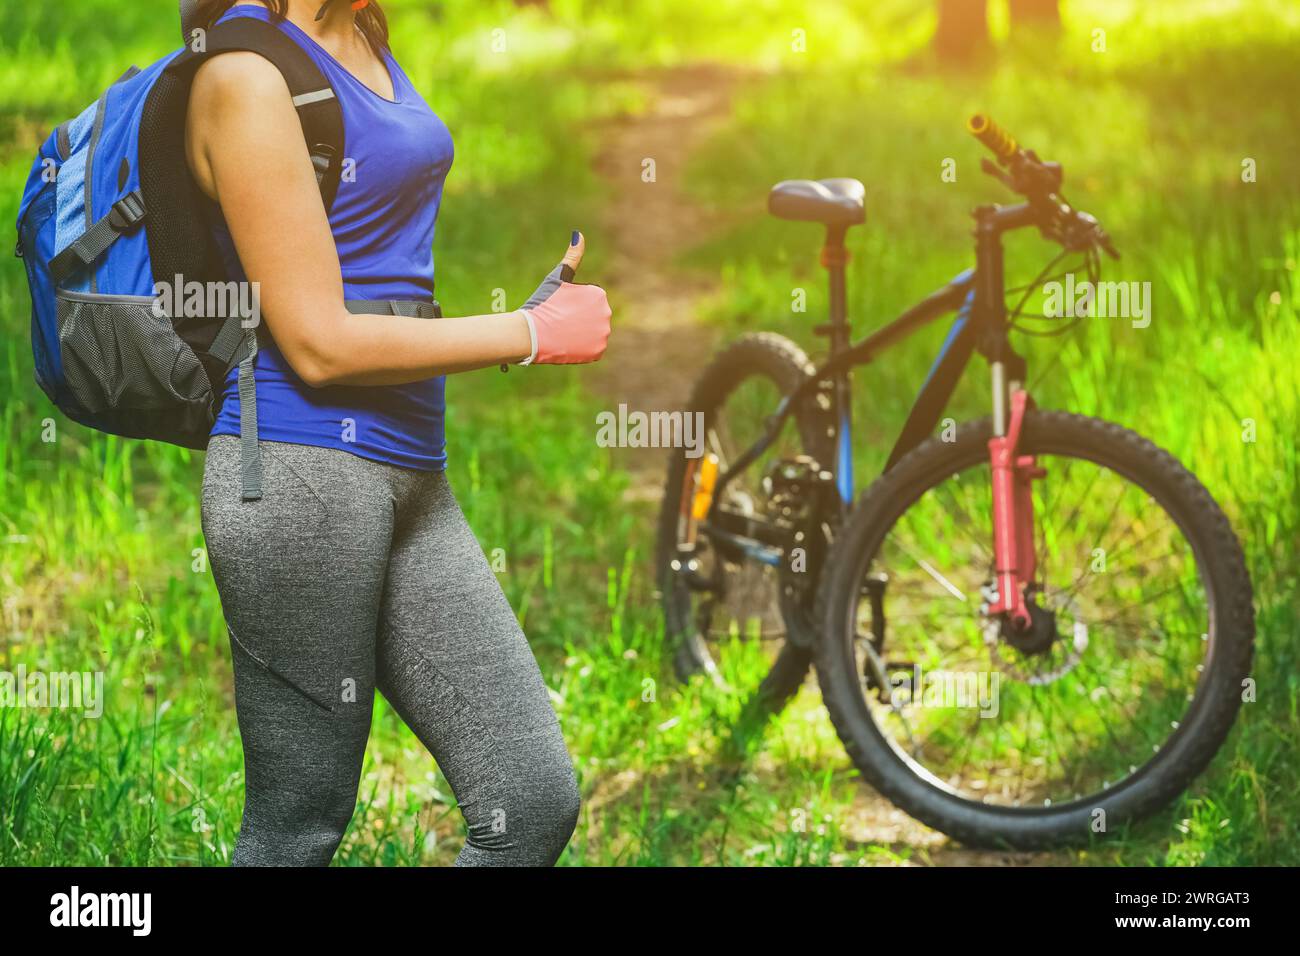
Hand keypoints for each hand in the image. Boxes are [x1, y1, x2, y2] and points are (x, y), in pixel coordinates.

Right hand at [518, 232, 611, 364]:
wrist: (530, 334)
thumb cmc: (542, 304)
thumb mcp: (557, 277)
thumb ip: (572, 258)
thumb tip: (579, 235)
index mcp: (599, 294)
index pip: (587, 303)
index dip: (570, 307)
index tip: (559, 309)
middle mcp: (606, 313)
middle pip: (591, 318)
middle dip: (577, 321)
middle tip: (560, 322)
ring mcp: (603, 333)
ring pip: (591, 334)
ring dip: (579, 335)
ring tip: (563, 333)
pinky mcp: (598, 351)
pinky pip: (591, 349)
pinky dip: (581, 349)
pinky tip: (568, 345)